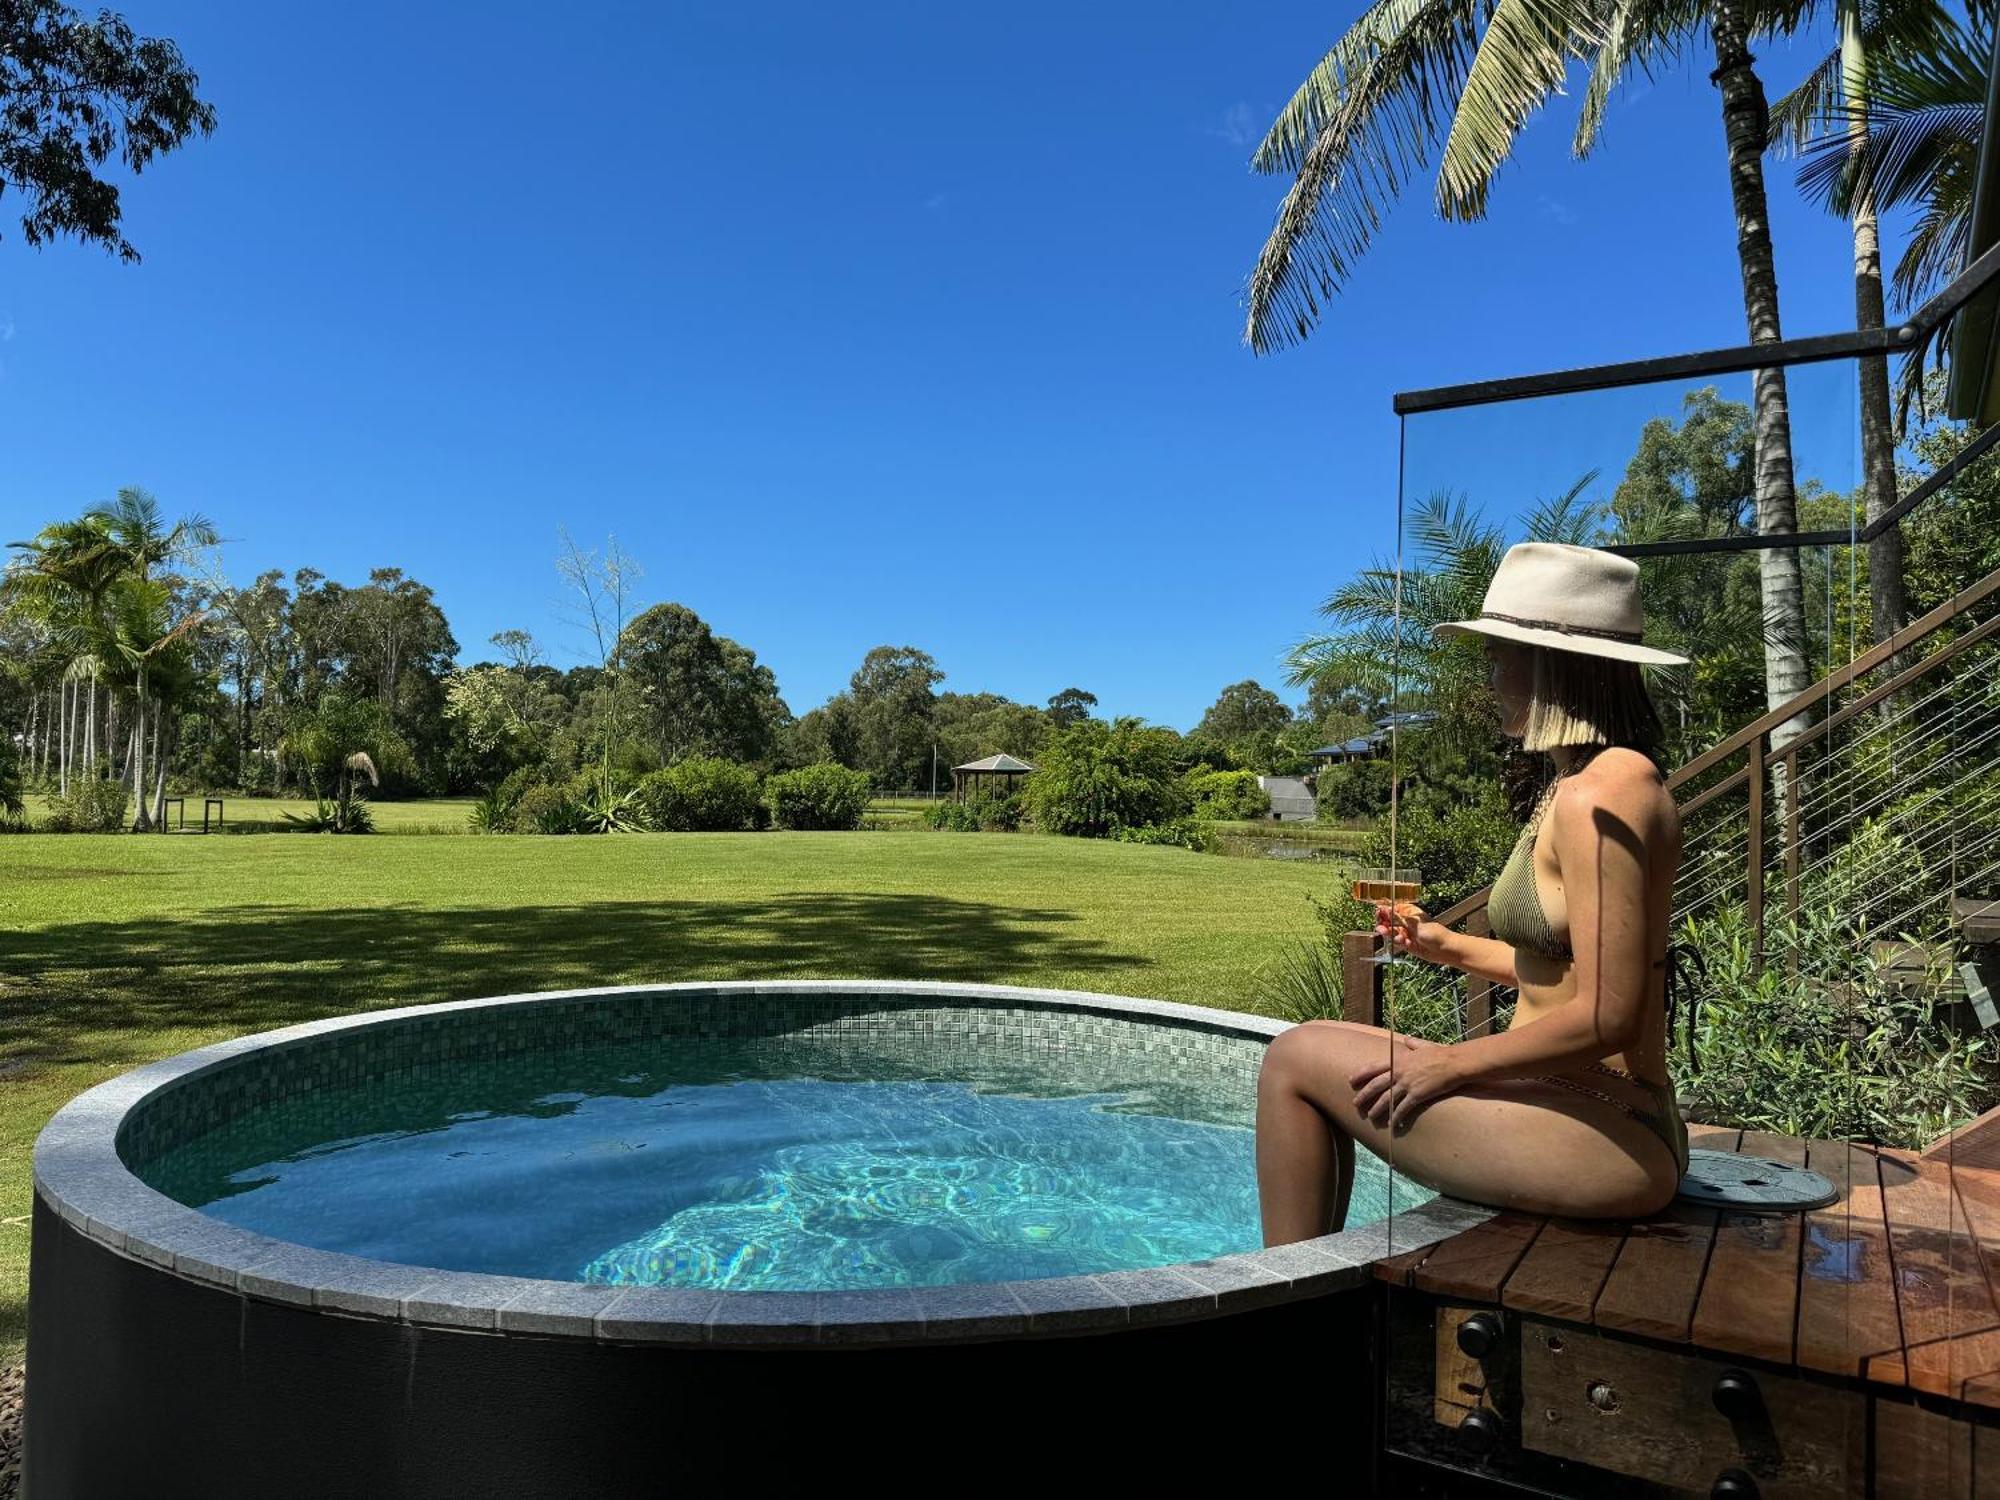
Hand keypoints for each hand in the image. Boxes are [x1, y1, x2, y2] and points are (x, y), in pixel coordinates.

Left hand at [1350, 1038, 1466, 1133]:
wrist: (1453, 1063)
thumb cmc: (1440, 1054)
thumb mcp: (1423, 1045)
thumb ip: (1413, 1043)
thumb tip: (1407, 1038)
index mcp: (1398, 1060)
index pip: (1374, 1067)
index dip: (1361, 1074)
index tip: (1350, 1080)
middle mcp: (1399, 1072)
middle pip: (1376, 1085)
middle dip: (1364, 1095)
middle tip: (1355, 1104)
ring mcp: (1407, 1084)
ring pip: (1386, 1099)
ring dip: (1377, 1109)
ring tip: (1371, 1116)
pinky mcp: (1417, 1095)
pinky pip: (1402, 1109)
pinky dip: (1396, 1117)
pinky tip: (1392, 1124)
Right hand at [1374, 901, 1450, 963]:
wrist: (1445, 949)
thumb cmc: (1435, 932)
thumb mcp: (1414, 922)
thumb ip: (1397, 916)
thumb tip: (1384, 908)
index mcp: (1409, 912)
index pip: (1392, 909)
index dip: (1384, 911)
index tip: (1378, 913)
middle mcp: (1407, 922)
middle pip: (1389, 921)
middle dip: (1385, 924)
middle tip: (1382, 928)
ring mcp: (1407, 933)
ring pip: (1391, 933)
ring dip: (1391, 935)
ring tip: (1396, 937)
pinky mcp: (1407, 944)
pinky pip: (1397, 943)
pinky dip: (1399, 943)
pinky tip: (1404, 943)